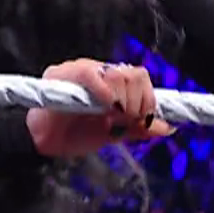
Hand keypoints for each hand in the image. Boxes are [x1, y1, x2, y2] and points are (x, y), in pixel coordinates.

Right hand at [27, 60, 174, 157]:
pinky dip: (103, 89)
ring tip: (113, 117)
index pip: (140, 77)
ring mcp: (83, 70)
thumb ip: (138, 128)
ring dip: (123, 99)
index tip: (146, 118)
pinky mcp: (62, 74)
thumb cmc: (76, 134)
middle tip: (127, 120)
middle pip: (134, 74)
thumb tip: (168, 128)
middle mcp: (101, 72)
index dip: (149, 97)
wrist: (45, 143)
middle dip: (138, 101)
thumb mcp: (114, 134)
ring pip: (117, 73)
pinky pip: (89, 72)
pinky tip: (105, 105)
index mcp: (114, 83)